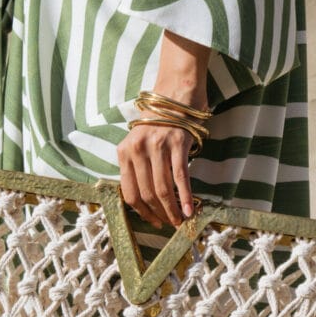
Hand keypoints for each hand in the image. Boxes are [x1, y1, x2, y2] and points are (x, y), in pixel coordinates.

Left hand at [117, 30, 210, 228]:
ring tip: (180, 220)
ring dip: (172, 209)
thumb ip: (138, 166)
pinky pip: (181, 177)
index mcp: (124, 152)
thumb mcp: (139, 142)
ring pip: (163, 189)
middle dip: (159, 214)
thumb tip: (149, 200)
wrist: (175, 93)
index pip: (130, 192)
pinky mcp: (178, 143)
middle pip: (147, 193)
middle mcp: (138, 149)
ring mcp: (158, 146)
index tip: (153, 221)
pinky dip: (186, 197)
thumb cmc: (159, 122)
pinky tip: (191, 209)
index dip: (142, 212)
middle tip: (170, 224)